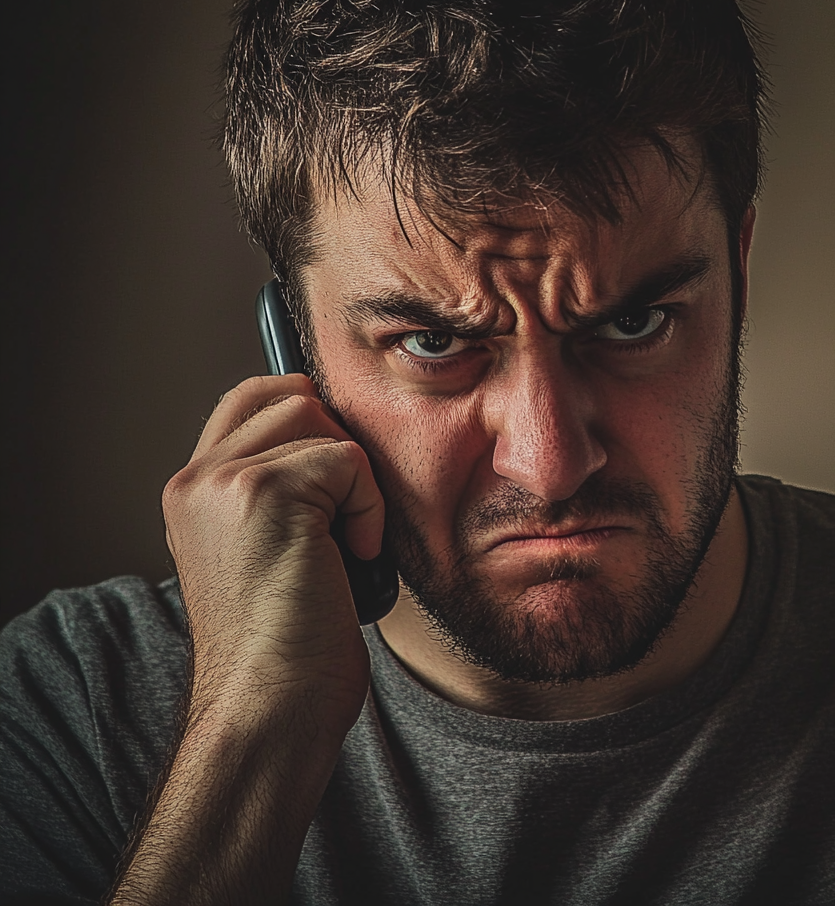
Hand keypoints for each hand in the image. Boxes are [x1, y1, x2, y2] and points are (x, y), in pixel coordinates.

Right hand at [162, 373, 382, 737]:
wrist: (271, 708)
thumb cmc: (287, 644)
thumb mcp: (266, 550)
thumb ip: (277, 488)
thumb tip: (334, 433)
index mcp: (193, 492)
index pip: (250, 398)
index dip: (307, 413)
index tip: (338, 468)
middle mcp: (197, 479)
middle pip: (294, 398)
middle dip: (337, 449)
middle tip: (341, 518)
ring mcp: (226, 481)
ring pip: (322, 423)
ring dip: (355, 483)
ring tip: (343, 545)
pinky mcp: (264, 492)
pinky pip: (350, 461)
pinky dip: (369, 509)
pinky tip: (351, 560)